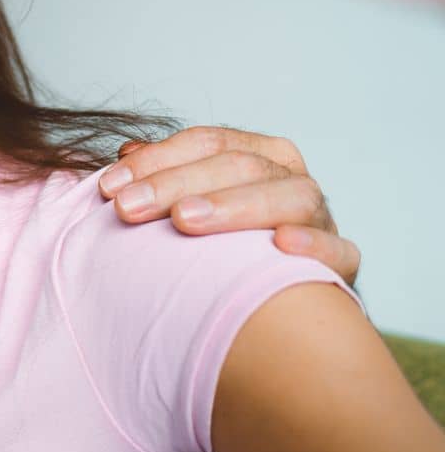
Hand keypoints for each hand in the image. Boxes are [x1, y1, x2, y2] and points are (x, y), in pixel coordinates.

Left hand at [98, 126, 360, 284]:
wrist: (279, 308)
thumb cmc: (220, 246)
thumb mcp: (191, 203)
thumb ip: (163, 176)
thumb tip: (124, 152)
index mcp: (260, 154)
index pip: (208, 143)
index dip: (157, 160)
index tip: (109, 186)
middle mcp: (293, 179)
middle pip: (239, 166)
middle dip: (177, 184)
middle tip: (128, 208)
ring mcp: (321, 219)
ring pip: (289, 197)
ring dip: (234, 206)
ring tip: (185, 220)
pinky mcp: (342, 264)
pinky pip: (338, 251)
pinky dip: (314, 246)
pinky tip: (281, 246)